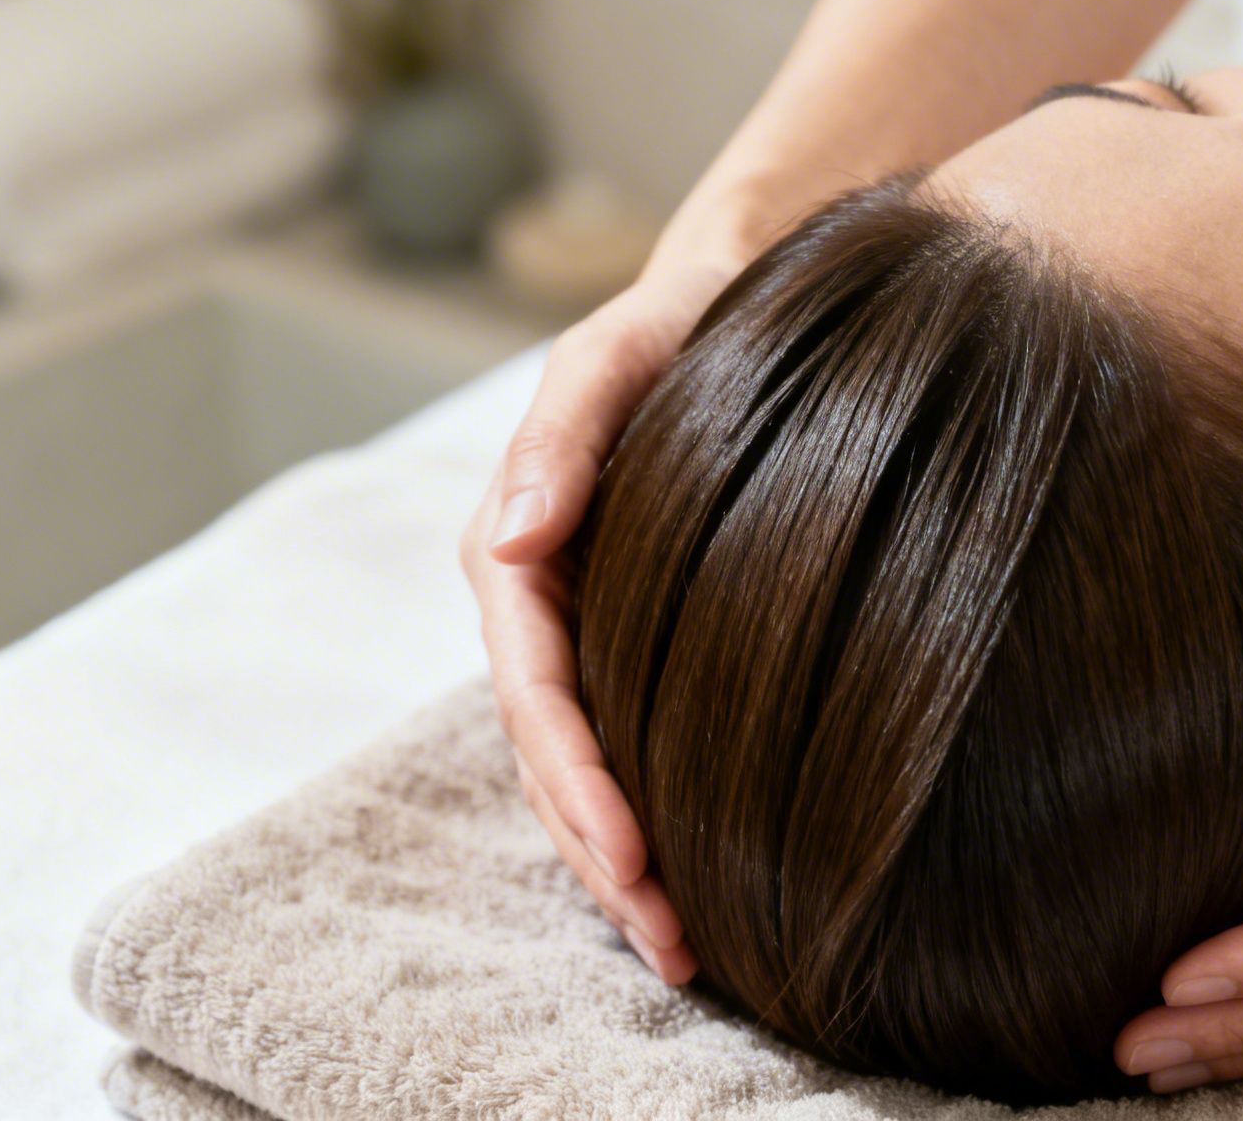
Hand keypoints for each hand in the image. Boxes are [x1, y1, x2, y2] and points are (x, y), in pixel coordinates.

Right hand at [460, 259, 740, 982]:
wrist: (738, 299)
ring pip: (586, 768)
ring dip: (621, 861)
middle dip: (602, 855)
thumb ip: (560, 439)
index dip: (578, 783)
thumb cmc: (677, 324)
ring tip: (685, 944)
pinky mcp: (639, 642)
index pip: (536, 693)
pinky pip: (629, 744)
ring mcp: (590, 630)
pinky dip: (654, 814)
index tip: (635, 860)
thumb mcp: (612, 358)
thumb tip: (505, 539)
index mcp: (519, 552)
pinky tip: (698, 874)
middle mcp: (543, 605)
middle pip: (554, 756)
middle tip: (673, 940)